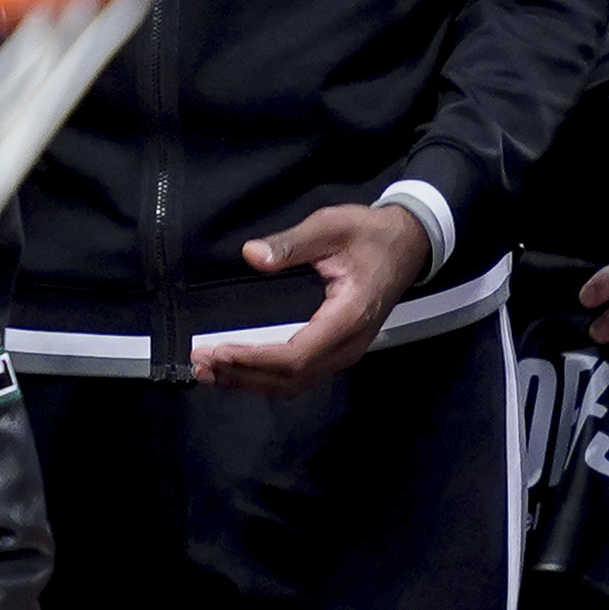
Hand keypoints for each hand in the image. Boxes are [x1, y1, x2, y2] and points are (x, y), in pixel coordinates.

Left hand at [192, 203, 430, 394]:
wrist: (409, 244)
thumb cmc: (370, 234)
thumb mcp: (333, 226)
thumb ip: (293, 242)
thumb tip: (253, 256)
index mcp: (348, 316)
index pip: (296, 355)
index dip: (254, 359)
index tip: (217, 350)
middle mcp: (348, 344)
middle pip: (291, 378)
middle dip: (242, 375)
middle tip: (199, 362)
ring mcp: (346, 351)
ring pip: (294, 383)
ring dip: (250, 381)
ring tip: (209, 372)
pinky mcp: (338, 350)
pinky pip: (300, 376)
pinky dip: (266, 378)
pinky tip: (239, 370)